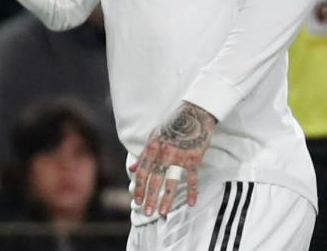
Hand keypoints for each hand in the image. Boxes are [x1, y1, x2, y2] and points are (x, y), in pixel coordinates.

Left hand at [130, 101, 216, 216]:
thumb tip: (131, 169)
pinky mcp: (194, 159)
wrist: (193, 114)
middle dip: (150, 198)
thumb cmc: (171, 125)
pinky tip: (190, 203)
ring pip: (171, 182)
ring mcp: (179, 157)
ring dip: (167, 198)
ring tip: (163, 212)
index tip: (136, 201)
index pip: (142, 172)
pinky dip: (192, 191)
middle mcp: (164, 154)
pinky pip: (192, 178)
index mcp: (152, 148)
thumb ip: (143, 155)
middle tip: (147, 213)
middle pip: (155, 180)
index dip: (139, 187)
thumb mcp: (153, 137)